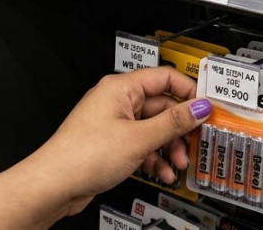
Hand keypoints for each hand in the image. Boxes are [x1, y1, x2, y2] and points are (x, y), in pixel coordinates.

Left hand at [22, 68, 210, 215]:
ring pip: (154, 129)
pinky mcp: (112, 145)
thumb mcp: (139, 138)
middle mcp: (117, 102)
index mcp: (121, 88)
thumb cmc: (81, 155)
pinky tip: (162, 173)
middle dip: (181, 128)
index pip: (165, 78)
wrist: (54, 184)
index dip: (189, 92)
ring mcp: (114, 124)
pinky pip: (142, 146)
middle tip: (195, 143)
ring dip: (169, 147)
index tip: (207, 108)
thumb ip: (173, 123)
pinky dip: (155, 159)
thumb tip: (199, 107)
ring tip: (178, 163)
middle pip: (162, 106)